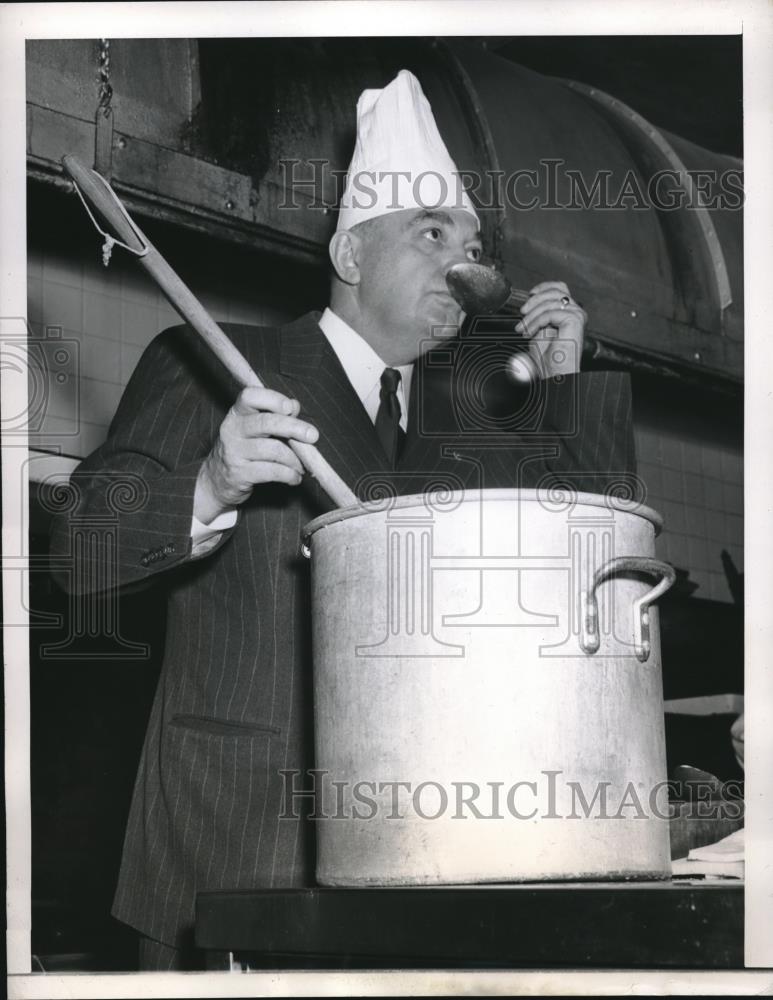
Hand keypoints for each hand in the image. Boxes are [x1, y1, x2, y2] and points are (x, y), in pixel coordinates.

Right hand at [194, 387, 318, 522]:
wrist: (218, 479)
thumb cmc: (244, 449)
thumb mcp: (255, 429)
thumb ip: (275, 415)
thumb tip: (294, 405)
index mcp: (237, 413)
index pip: (250, 396)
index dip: (272, 399)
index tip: (290, 408)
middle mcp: (232, 429)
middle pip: (266, 422)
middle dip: (294, 428)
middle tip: (313, 436)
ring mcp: (234, 452)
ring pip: (274, 450)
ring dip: (295, 459)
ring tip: (301, 465)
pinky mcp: (239, 474)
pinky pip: (272, 472)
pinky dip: (289, 475)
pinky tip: (294, 477)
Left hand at [515, 281, 585, 377]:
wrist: (553, 375)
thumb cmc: (547, 361)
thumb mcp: (538, 331)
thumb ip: (538, 315)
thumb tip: (530, 303)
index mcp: (568, 313)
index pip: (560, 288)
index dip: (543, 287)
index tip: (529, 295)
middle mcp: (575, 313)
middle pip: (556, 291)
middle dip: (535, 300)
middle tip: (522, 313)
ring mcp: (576, 315)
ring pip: (550, 301)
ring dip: (531, 315)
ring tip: (523, 328)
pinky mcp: (574, 320)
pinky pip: (550, 312)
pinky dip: (535, 322)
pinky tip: (529, 333)